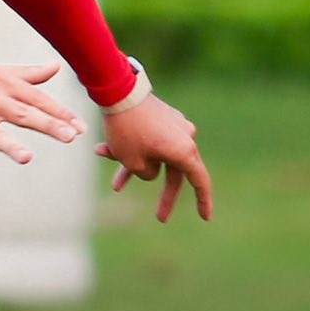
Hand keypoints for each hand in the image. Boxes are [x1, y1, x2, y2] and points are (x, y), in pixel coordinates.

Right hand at [0, 61, 83, 195]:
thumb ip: (26, 74)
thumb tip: (56, 68)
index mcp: (0, 82)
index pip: (36, 98)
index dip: (59, 112)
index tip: (80, 127)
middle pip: (22, 113)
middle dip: (48, 125)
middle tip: (71, 137)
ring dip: (9, 146)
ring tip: (26, 158)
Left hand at [97, 93, 214, 222]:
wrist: (118, 92)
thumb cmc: (128, 132)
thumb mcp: (135, 164)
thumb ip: (148, 174)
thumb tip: (152, 169)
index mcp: (185, 151)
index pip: (200, 181)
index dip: (204, 202)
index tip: (206, 218)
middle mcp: (185, 137)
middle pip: (175, 173)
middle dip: (164, 195)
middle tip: (160, 218)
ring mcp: (174, 126)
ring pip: (157, 156)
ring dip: (135, 168)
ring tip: (115, 185)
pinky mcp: (161, 118)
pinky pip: (149, 141)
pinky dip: (131, 149)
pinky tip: (103, 151)